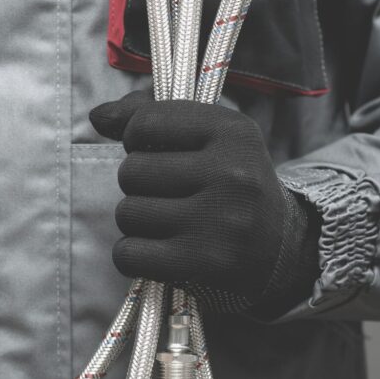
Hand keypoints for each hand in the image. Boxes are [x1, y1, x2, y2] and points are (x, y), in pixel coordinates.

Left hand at [90, 91, 320, 315]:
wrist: (281, 249)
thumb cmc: (230, 183)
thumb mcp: (208, 135)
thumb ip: (149, 115)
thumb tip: (98, 116)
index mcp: (233, 131)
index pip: (146, 121)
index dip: (136, 137)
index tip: (154, 150)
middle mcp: (231, 173)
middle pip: (131, 171)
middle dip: (137, 183)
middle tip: (167, 193)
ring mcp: (219, 220)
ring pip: (128, 212)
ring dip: (136, 220)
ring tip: (167, 221)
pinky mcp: (205, 263)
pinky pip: (129, 253)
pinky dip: (131, 254)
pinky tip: (156, 250)